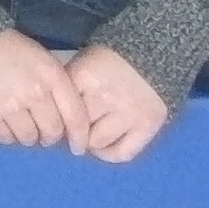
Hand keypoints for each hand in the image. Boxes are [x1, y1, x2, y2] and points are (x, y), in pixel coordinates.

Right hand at [0, 29, 88, 153]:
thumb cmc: (9, 50)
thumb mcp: (42, 60)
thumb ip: (57, 88)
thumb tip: (67, 123)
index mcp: (52, 76)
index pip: (75, 116)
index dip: (79, 136)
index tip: (77, 147)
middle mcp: (34, 93)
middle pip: (52, 132)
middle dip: (49, 136)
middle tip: (40, 131)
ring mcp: (11, 106)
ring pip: (29, 138)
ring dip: (27, 135)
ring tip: (18, 122)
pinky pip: (6, 139)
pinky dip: (7, 135)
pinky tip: (2, 121)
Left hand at [66, 46, 168, 162]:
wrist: (154, 52)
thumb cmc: (110, 60)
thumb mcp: (83, 63)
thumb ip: (69, 87)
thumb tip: (55, 118)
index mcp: (85, 77)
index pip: (61, 108)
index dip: (56, 117)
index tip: (57, 121)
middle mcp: (106, 97)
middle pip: (76, 127)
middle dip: (72, 130)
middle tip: (74, 129)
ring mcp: (128, 113)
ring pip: (97, 143)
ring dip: (90, 142)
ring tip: (90, 135)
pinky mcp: (147, 126)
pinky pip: (122, 153)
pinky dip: (109, 155)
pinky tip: (104, 147)